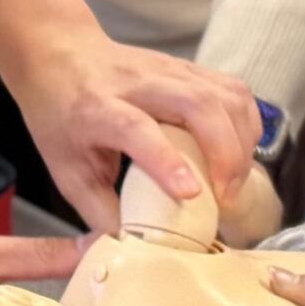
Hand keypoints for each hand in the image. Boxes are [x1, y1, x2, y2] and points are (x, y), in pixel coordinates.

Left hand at [0, 26, 261, 231]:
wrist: (59, 55)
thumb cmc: (60, 114)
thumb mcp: (67, 170)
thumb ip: (101, 212)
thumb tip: (138, 250)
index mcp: (98, 108)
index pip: (138, 129)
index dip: (167, 160)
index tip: (192, 193)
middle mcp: (137, 83)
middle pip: (197, 103)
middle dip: (225, 153)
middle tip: (226, 197)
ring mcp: (168, 69)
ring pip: (224, 94)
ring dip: (241, 140)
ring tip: (233, 180)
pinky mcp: (188, 68)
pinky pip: (233, 90)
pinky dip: (245, 123)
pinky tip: (238, 151)